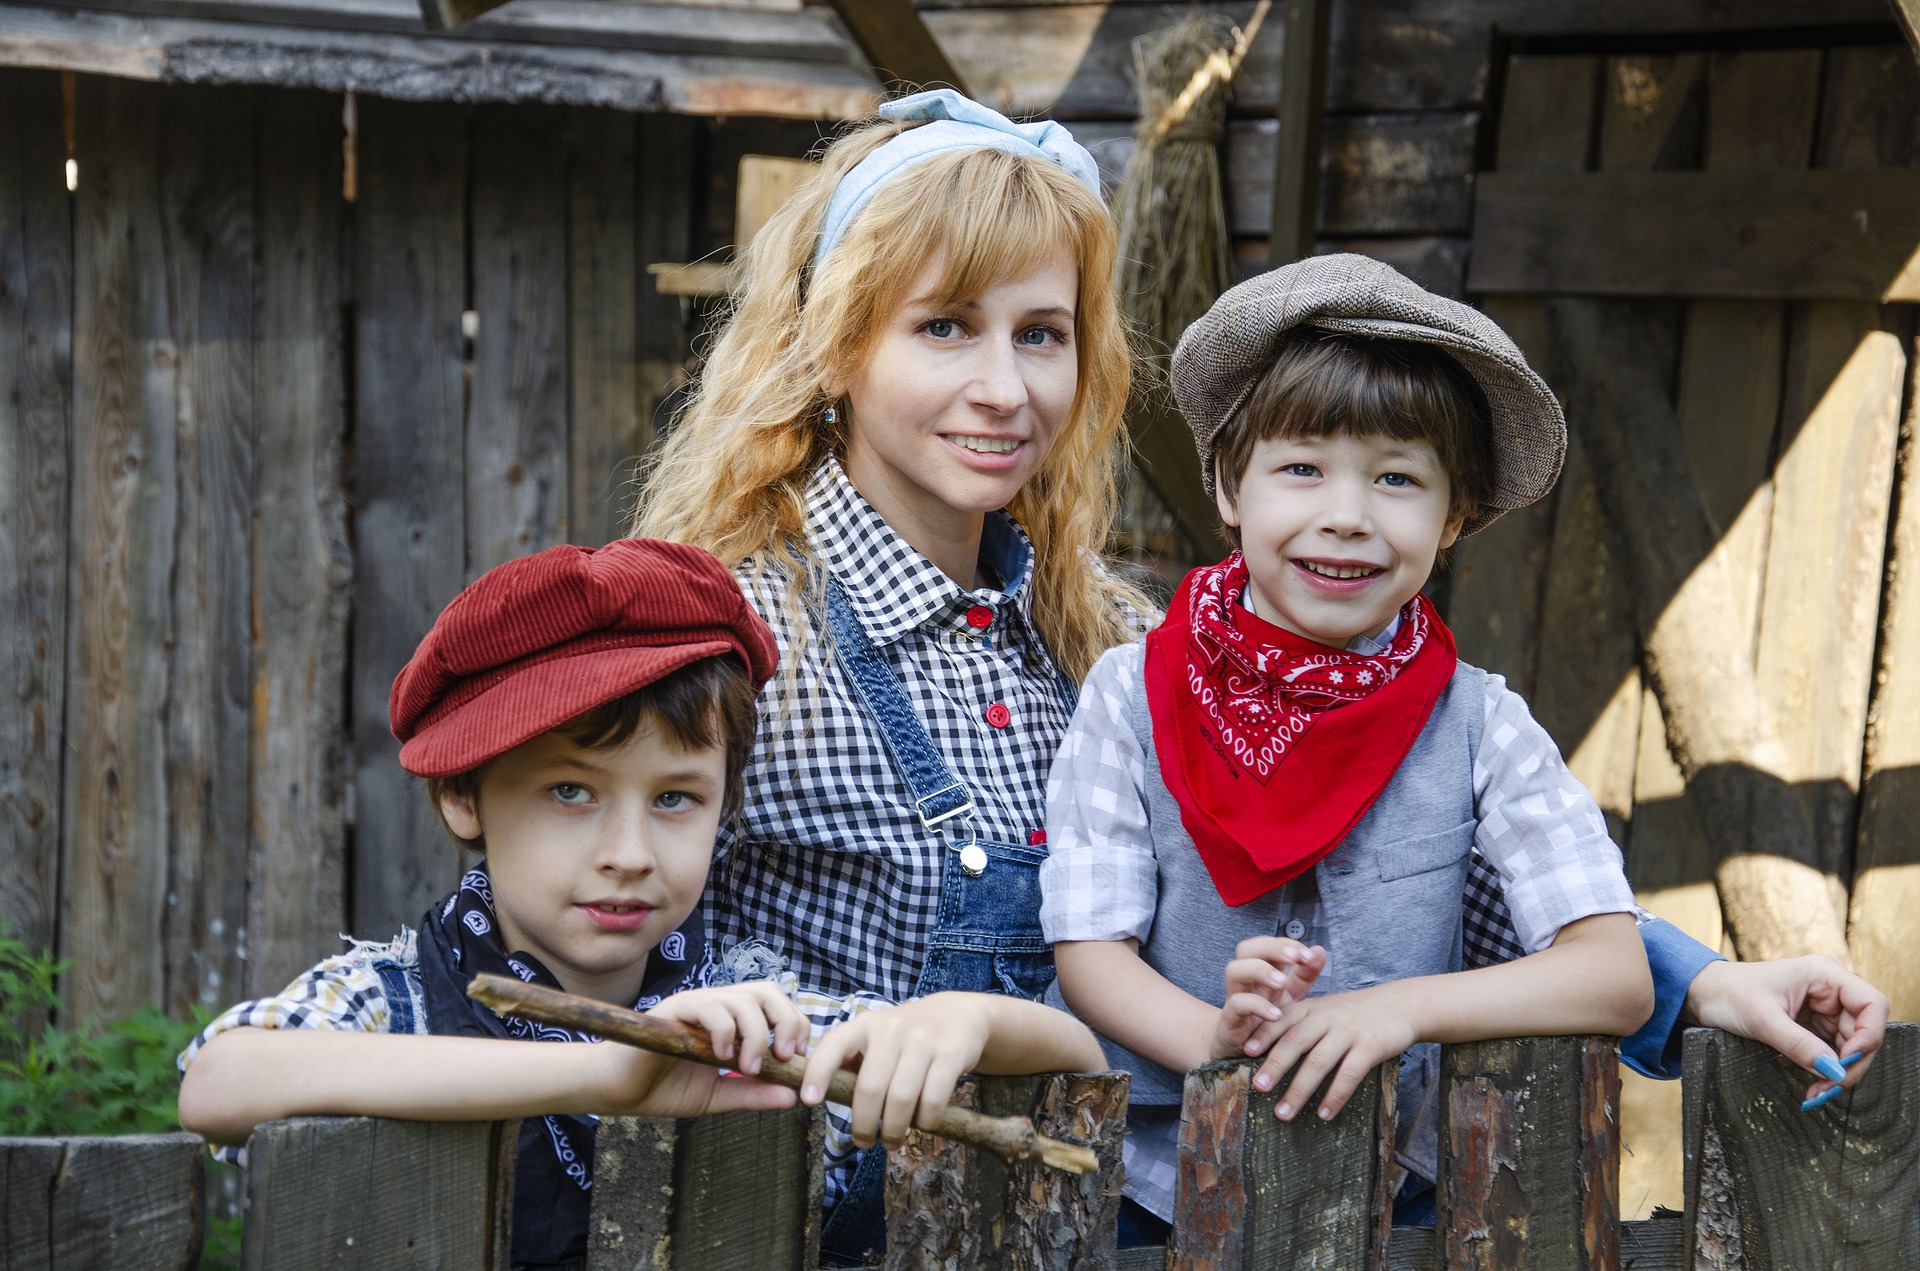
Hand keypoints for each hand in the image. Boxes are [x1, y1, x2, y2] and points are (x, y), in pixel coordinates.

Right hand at [595, 981, 810, 1117]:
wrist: (618, 1091)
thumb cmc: (663, 1088)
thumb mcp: (718, 1095)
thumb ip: (752, 1093)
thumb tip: (792, 1098)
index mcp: (730, 1020)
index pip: (774, 1004)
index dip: (794, 1024)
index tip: (797, 1058)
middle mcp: (717, 1005)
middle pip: (766, 991)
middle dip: (785, 1021)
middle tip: (784, 1057)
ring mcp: (696, 1004)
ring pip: (742, 999)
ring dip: (755, 1033)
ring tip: (746, 1066)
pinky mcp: (673, 1009)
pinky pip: (708, 1006)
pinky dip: (724, 1030)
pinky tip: (721, 1057)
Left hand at [797, 994, 989, 1148]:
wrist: (958, 1014)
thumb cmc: (906, 1037)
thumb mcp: (876, 1039)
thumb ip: (851, 1062)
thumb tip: (817, 1097)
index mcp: (865, 1025)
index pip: (833, 1045)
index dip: (818, 1072)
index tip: (809, 1101)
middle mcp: (891, 1028)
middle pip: (870, 1087)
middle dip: (863, 1124)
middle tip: (864, 1142)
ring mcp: (922, 1039)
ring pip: (901, 1098)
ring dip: (893, 1130)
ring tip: (891, 1142)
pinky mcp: (950, 1052)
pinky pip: (933, 1099)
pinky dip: (926, 1121)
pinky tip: (923, 1125)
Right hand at [1211, 938, 1326, 1060]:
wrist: (1243, 1055)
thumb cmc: (1268, 1021)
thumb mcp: (1292, 997)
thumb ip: (1305, 975)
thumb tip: (1320, 950)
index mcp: (1261, 970)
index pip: (1268, 944)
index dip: (1286, 944)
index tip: (1308, 956)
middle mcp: (1246, 980)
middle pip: (1245, 948)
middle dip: (1270, 947)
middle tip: (1294, 958)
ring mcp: (1235, 998)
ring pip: (1233, 970)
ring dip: (1259, 970)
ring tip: (1281, 982)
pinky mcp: (1229, 1020)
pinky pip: (1236, 1005)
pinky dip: (1256, 1006)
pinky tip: (1276, 1014)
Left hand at [1250, 982, 1417, 1122]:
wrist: (1401, 1004)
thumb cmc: (1355, 1013)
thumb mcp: (1325, 1010)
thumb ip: (1301, 1024)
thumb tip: (1268, 1052)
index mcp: (1312, 1008)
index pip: (1282, 1020)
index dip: (1263, 1035)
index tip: (1244, 1052)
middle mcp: (1327, 1017)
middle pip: (1295, 1041)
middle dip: (1275, 1065)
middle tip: (1258, 1088)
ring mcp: (1348, 1032)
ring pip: (1319, 1062)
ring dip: (1299, 1089)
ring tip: (1283, 1113)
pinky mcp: (1371, 1047)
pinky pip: (1349, 1074)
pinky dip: (1335, 1095)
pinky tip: (1324, 1114)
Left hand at [1681, 957, 1888, 1104]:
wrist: (1703, 994)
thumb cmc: (1728, 994)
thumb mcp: (1761, 1019)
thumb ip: (1798, 1044)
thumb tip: (1835, 1072)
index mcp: (1824, 974)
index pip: (1873, 1004)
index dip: (1870, 1035)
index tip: (1847, 1061)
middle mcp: (1831, 990)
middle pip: (1865, 1032)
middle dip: (1851, 1064)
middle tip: (1828, 1090)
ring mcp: (1824, 1009)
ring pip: (1852, 1047)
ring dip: (1839, 1073)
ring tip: (1817, 1094)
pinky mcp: (1814, 1026)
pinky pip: (1833, 1052)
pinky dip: (1827, 1071)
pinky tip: (1815, 1087)